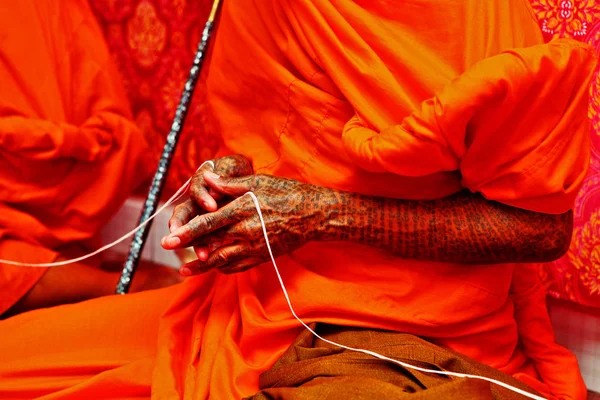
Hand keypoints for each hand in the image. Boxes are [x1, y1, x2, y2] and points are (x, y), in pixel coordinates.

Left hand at [161, 174, 333, 274]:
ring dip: (202, 266)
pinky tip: (213, 267)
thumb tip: (207, 179)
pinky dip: (223, 267)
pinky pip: (239, 266)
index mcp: (243, 210)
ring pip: (222, 260)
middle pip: (211, 243)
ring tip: (184, 270)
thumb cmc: (287, 193)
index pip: (208, 223)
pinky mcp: (263, 256)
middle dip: (188, 248)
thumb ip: (230, 184)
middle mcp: (247, 231)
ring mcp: (255, 247)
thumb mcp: (259, 182)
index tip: (168, 239)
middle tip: (168, 250)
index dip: (186, 232)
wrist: (315, 214)